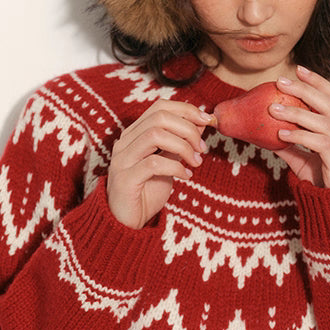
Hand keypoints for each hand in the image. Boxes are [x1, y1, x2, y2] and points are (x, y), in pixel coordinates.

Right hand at [106, 100, 211, 228]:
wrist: (126, 222)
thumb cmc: (147, 191)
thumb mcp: (168, 162)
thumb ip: (179, 143)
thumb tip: (201, 122)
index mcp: (135, 134)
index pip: (160, 107)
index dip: (186, 110)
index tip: (207, 121)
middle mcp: (125, 142)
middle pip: (159, 118)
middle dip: (188, 129)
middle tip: (202, 149)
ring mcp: (122, 159)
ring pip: (154, 135)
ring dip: (183, 146)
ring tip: (195, 162)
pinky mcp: (124, 179)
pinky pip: (153, 163)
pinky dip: (175, 167)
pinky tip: (186, 176)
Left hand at [272, 65, 329, 187]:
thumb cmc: (324, 180)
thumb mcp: (304, 160)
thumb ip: (290, 146)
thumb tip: (264, 134)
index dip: (319, 81)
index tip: (299, 70)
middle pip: (329, 103)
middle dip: (305, 89)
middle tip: (280, 82)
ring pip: (323, 121)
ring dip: (297, 113)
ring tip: (273, 109)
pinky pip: (320, 143)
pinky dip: (300, 136)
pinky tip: (282, 134)